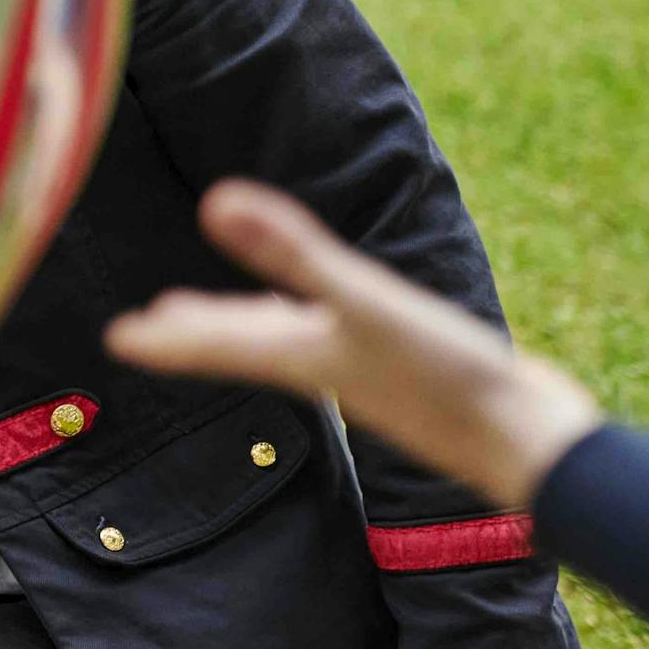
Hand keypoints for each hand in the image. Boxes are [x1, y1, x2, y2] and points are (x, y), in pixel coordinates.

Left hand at [105, 180, 605, 510]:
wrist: (532, 447)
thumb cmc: (449, 380)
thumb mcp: (365, 304)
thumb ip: (293, 253)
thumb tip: (213, 201)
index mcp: (303, 358)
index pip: (215, 344)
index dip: (164, 338)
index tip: (116, 339)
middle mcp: (326, 368)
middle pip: (242, 346)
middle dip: (194, 335)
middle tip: (148, 327)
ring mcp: (371, 374)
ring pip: (289, 346)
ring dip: (246, 330)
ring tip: (219, 317)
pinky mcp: (412, 371)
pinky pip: (342, 344)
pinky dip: (315, 327)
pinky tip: (336, 323)